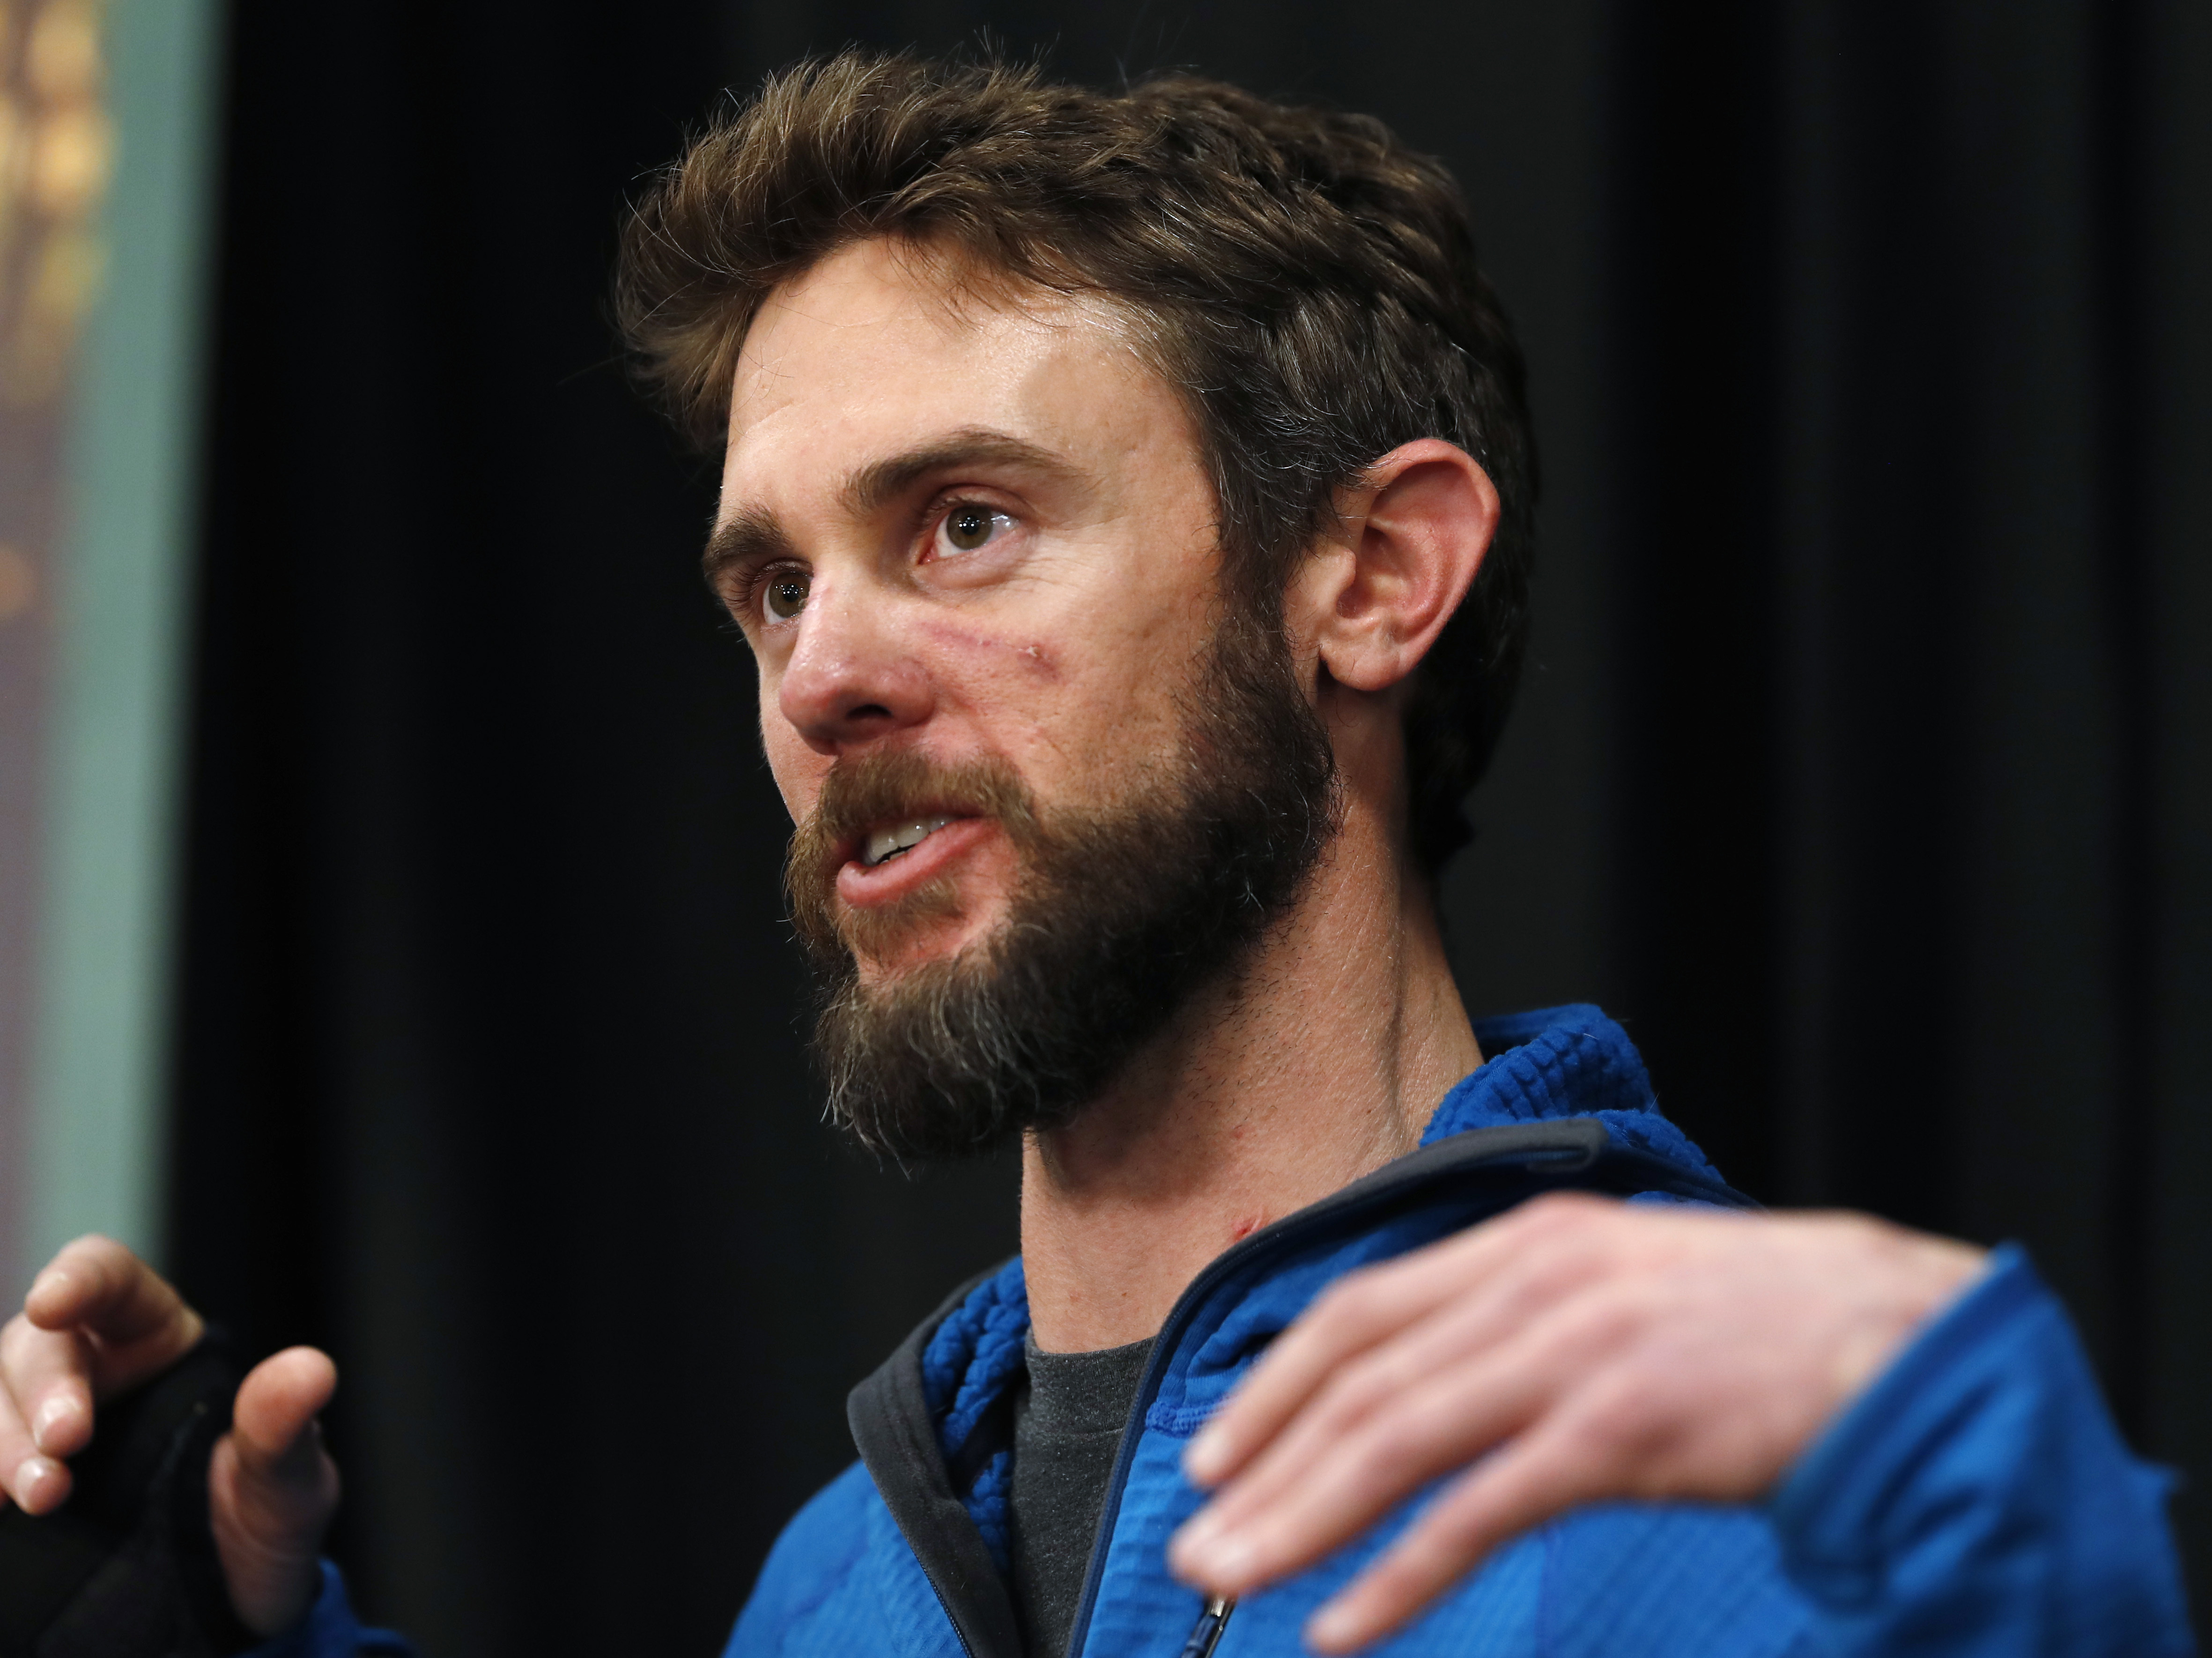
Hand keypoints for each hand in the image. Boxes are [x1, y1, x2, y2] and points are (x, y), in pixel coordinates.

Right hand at [0, 1236, 341, 1636]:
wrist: (219, 1603)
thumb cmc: (258, 1524)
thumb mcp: (284, 1485)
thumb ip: (284, 1432)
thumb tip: (312, 1370)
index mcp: (159, 1337)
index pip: (110, 1279)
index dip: (76, 1280)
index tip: (50, 1305)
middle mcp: (90, 1369)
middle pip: (38, 1346)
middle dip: (42, 1391)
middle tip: (62, 1445)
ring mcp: (36, 1424)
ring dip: (3, 1443)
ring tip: (39, 1494)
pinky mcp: (11, 1475)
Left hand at [1168, 1193, 1984, 1652]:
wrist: (1895, 1337)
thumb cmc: (1753, 1325)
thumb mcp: (1616, 1283)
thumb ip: (1517, 1313)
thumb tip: (1419, 1379)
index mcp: (1526, 1239)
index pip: (1359, 1309)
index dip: (1272, 1384)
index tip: (1212, 1450)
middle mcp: (1535, 1283)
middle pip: (1358, 1380)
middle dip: (1261, 1466)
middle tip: (1194, 1540)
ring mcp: (1575, 1354)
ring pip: (1397, 1442)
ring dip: (1302, 1519)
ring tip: (1235, 1579)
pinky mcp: (1620, 1430)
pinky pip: (1478, 1512)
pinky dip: (1401, 1575)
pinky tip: (1347, 1624)